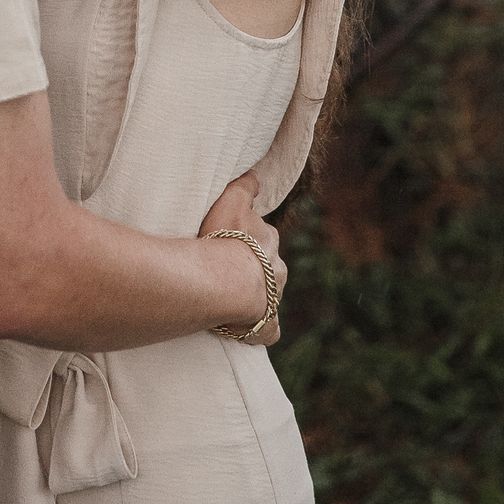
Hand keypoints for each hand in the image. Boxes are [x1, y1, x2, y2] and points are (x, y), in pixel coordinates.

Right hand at [198, 170, 286, 346]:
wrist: (230, 281)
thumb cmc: (226, 239)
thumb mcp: (232, 201)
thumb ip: (244, 187)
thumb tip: (254, 174)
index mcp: (268, 241)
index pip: (262, 236)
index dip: (248, 238)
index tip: (234, 240)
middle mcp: (277, 269)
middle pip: (269, 266)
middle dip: (257, 268)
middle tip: (230, 269)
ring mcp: (273, 299)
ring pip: (270, 295)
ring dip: (256, 295)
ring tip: (232, 297)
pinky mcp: (266, 325)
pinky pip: (267, 329)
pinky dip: (260, 329)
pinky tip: (248, 329)